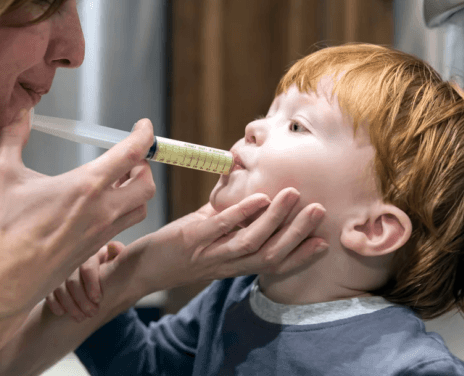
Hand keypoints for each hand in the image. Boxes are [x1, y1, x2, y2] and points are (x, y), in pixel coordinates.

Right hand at [0, 110, 155, 314]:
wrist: (4, 280)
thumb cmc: (4, 229)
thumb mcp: (3, 174)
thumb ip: (13, 137)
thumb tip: (20, 112)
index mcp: (86, 186)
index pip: (132, 154)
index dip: (144, 136)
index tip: (144, 127)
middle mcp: (103, 210)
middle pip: (147, 184)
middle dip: (144, 166)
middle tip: (130, 157)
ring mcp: (102, 233)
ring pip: (140, 209)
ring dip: (137, 191)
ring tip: (120, 180)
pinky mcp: (95, 250)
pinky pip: (123, 227)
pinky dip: (123, 211)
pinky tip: (102, 207)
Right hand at [45, 241, 124, 321]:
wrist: (95, 281)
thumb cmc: (108, 271)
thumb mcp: (115, 262)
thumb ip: (118, 255)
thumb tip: (114, 247)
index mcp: (91, 254)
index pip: (87, 267)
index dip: (91, 283)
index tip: (98, 299)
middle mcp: (74, 261)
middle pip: (72, 280)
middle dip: (82, 300)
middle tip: (92, 313)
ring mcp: (60, 271)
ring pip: (60, 288)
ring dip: (70, 306)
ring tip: (81, 318)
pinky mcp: (51, 282)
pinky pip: (49, 293)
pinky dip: (55, 304)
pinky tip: (62, 313)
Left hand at [128, 188, 326, 294]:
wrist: (139, 269)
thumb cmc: (175, 251)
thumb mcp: (208, 237)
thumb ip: (229, 220)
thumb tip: (250, 193)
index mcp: (233, 265)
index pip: (273, 265)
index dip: (300, 256)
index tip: (324, 242)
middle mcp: (226, 265)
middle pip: (270, 254)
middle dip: (297, 233)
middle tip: (319, 210)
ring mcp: (209, 254)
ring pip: (251, 242)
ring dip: (276, 219)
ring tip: (293, 195)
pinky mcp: (191, 241)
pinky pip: (221, 228)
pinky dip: (242, 214)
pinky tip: (259, 198)